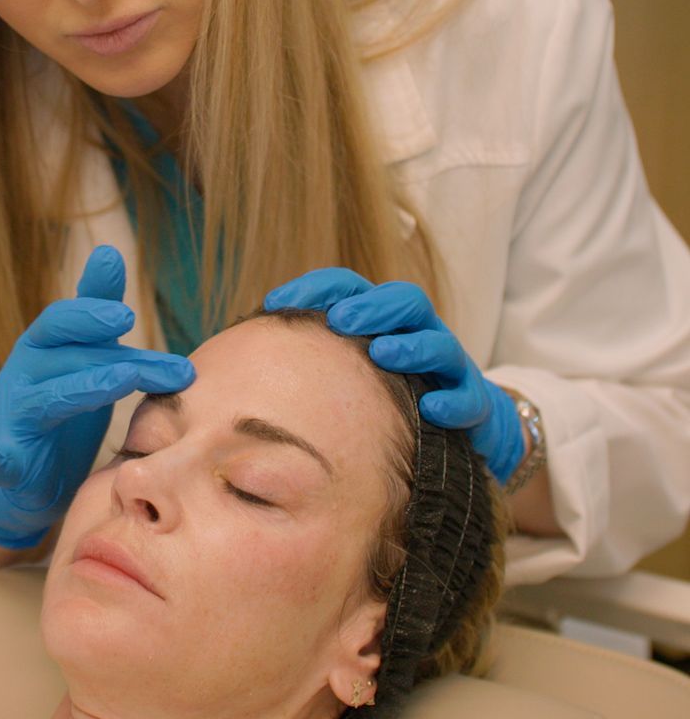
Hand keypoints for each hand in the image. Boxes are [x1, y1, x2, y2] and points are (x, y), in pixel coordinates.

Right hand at [0, 245, 195, 547]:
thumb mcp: (86, 358)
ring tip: (126, 378)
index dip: (92, 310)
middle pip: (62, 350)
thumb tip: (110, 252)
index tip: (128, 312)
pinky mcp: (4, 460)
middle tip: (129, 325)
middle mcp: (25, 372)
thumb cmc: (64, 406)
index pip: (67, 319)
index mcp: (45, 347)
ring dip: (84, 387)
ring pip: (47, 398)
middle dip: (94, 336)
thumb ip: (100, 317)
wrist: (28, 480)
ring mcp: (12, 415)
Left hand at [264, 268, 523, 483]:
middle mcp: (417, 333)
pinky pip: (468, 397)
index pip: (349, 288)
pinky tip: (433, 409)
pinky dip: (452, 401)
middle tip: (339, 320)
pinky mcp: (475, 404)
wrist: (465, 430)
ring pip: (437, 342)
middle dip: (370, 306)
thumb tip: (243, 356)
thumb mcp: (350, 373)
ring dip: (411, 345)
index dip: (316, 288)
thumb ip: (311, 359)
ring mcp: (449, 366)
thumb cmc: (390, 396)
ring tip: (384, 352)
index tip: (276, 301)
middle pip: (402, 301)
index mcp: (383, 321)